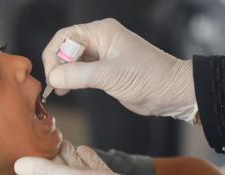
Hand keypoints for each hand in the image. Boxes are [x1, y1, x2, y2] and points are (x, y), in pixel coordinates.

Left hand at [15, 143, 170, 174]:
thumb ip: (45, 172)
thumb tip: (17, 165)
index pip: (43, 169)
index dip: (37, 153)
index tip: (29, 136)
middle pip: (58, 165)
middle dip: (51, 150)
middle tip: (44, 131)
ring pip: (75, 165)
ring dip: (68, 152)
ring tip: (60, 137)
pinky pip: (93, 167)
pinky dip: (87, 157)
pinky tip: (84, 149)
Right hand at [42, 18, 197, 121]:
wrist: (171, 92)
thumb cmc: (150, 77)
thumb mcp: (111, 75)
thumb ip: (80, 75)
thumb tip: (53, 77)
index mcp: (102, 32)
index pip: (65, 37)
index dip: (55, 55)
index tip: (53, 76)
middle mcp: (99, 40)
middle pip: (65, 48)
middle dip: (56, 66)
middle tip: (55, 85)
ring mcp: (101, 56)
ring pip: (70, 61)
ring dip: (61, 74)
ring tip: (59, 90)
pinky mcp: (103, 71)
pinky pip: (78, 72)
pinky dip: (69, 80)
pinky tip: (66, 90)